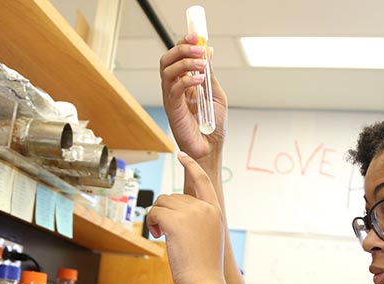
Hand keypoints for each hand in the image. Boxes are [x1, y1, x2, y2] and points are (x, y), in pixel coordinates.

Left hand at [147, 152, 225, 283]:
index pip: (203, 180)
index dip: (192, 166)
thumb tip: (175, 214)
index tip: (182, 155)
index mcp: (215, 211)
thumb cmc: (204, 267)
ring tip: (160, 234)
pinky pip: (155, 212)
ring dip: (157, 217)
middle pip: (174, 196)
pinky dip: (152, 222)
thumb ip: (198, 222)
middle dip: (164, 211)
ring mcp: (191, 212)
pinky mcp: (176, 220)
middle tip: (162, 231)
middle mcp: (205, 208)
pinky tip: (157, 235)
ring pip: (163, 202)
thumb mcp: (208, 238)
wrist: (204, 282)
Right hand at [159, 33, 228, 161]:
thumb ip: (210, 74)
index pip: (178, 57)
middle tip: (198, 46)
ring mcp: (172, 98)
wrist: (211, 148)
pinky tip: (200, 80)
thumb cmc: (213, 126)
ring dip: (185, 62)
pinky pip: (174, 89)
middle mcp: (175, 88)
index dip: (185, 44)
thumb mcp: (216, 94)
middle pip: (167, 60)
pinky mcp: (172, 109)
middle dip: (181, 49)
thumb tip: (208, 51)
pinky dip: (187, 80)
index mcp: (185, 83)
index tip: (197, 36)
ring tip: (201, 63)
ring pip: (167, 71)